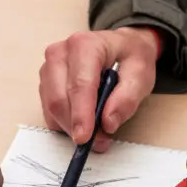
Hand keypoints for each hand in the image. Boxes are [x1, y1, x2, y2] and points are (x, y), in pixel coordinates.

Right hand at [39, 27, 159, 151]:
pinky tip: (83, 120)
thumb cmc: (129, 57)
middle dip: (76, 126)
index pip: (79, 85)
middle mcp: (60, 53)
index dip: (81, 114)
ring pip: (51, 108)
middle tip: (99, 140)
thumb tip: (108, 122)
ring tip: (96, 131)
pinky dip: (64, 123)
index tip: (84, 137)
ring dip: (71, 127)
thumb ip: (127, 98)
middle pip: (59, 99)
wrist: (120, 48)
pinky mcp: (46, 82)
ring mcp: (49, 67)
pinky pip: (48, 111)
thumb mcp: (141, 75)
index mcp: (85, 45)